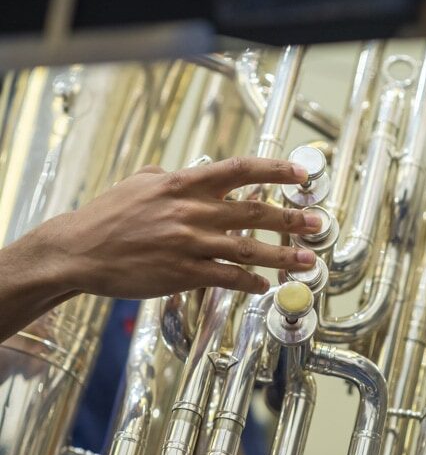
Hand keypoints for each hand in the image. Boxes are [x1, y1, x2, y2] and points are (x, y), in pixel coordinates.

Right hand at [40, 157, 321, 297]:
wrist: (80, 249)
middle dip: (291, 218)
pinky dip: (249, 282)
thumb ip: (172, 176)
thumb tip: (194, 169)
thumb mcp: (141, 183)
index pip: (240, 170)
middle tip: (316, 224)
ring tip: (307, 261)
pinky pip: (225, 278)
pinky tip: (264, 286)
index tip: (300, 175)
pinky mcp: (181, 273)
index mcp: (184, 184)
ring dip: (282, 256)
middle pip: (255, 212)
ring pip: (247, 250)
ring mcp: (189, 243)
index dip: (275, 171)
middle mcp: (192, 211)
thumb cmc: (110, 215)